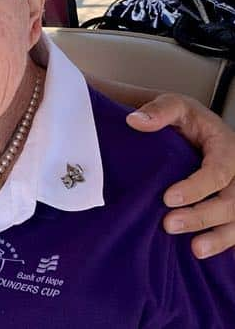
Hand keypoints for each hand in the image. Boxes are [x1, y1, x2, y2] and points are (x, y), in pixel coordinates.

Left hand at [127, 93, 234, 257]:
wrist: (195, 128)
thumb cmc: (186, 119)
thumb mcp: (175, 106)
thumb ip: (159, 111)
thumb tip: (135, 121)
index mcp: (226, 147)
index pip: (219, 171)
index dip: (197, 188)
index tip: (168, 198)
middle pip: (230, 201)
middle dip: (201, 216)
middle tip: (169, 225)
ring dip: (218, 238)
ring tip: (195, 250)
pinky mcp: (232, 207)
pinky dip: (223, 243)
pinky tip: (205, 254)